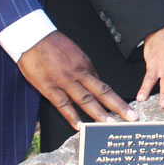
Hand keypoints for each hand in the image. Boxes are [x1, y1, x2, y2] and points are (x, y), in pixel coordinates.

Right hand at [17, 31, 137, 126]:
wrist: (32, 37)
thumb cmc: (52, 44)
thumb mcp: (74, 53)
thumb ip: (83, 69)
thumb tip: (93, 82)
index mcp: (85, 65)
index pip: (103, 85)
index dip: (115, 99)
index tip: (125, 109)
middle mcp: (79, 74)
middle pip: (102, 92)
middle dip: (118, 106)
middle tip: (131, 117)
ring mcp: (65, 81)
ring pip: (85, 99)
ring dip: (98, 114)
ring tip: (110, 125)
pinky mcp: (49, 87)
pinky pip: (62, 104)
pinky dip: (71, 116)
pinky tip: (79, 126)